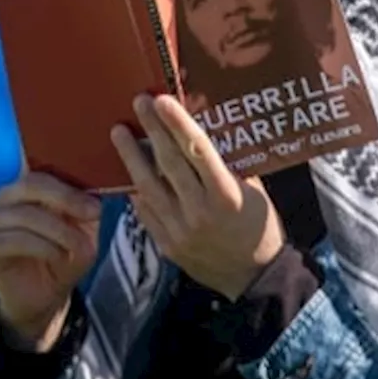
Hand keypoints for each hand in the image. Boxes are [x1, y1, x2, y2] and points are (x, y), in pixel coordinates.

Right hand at [0, 171, 101, 352]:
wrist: (48, 295)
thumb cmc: (67, 254)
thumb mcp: (86, 229)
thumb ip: (88, 205)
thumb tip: (95, 188)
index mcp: (32, 184)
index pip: (33, 156)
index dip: (55, 153)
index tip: (83, 165)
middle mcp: (8, 196)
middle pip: (30, 182)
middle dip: (65, 197)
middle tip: (93, 213)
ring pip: (24, 214)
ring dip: (57, 230)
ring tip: (78, 247)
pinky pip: (11, 239)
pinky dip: (41, 247)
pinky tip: (57, 257)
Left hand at [110, 94, 285, 300]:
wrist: (254, 278)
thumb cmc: (259, 226)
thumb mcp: (254, 191)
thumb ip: (230, 165)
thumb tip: (207, 130)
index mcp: (226, 196)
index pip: (198, 152)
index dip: (178, 124)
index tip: (162, 101)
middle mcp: (200, 212)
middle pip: (169, 164)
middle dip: (152, 130)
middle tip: (138, 102)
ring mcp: (180, 231)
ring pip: (149, 188)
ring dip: (131, 157)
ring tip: (118, 132)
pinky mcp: (167, 245)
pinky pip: (146, 213)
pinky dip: (136, 191)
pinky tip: (125, 172)